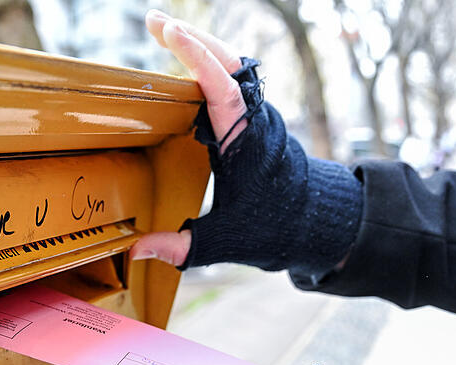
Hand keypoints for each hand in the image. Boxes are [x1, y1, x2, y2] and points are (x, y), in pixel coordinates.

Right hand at [133, 11, 361, 273]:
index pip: (221, 87)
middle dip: (191, 38)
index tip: (170, 31)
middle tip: (154, 20)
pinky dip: (213, 64)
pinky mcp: (259, 120)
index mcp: (245, 141)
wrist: (319, 223)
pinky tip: (191, 64)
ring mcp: (259, 117)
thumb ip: (182, 247)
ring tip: (166, 30)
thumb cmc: (276, 229)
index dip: (196, 57)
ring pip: (234, 67)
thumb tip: (136, 251)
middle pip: (227, 63)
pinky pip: (235, 81)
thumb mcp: (227, 240)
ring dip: (202, 45)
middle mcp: (255, 121)